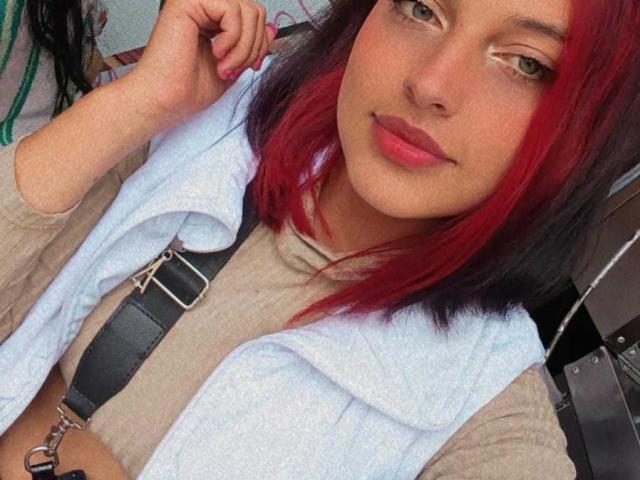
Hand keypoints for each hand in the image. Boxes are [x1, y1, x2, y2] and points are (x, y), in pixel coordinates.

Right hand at [126, 0, 276, 128]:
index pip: (253, 16)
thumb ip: (252, 44)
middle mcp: (204, 7)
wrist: (165, 101)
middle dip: (254, 46)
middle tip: (234, 69)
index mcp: (212, 19)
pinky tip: (215, 53)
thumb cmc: (188, 89)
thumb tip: (271, 27)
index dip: (261, 43)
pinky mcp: (188, 2)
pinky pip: (232, 10)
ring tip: (224, 66)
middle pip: (254, 11)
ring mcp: (195, 2)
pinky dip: (232, 39)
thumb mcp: (234, 65)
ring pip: (248, 10)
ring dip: (243, 47)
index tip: (252, 66)